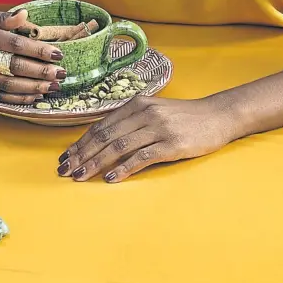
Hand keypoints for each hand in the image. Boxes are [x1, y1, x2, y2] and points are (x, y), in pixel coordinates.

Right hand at [0, 8, 94, 102]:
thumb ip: (4, 18)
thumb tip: (25, 15)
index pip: (13, 43)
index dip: (36, 49)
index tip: (57, 53)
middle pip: (12, 66)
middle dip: (39, 71)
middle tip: (60, 73)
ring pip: (6, 84)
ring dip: (32, 87)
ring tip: (52, 85)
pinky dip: (18, 98)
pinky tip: (35, 95)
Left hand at [57, 95, 231, 182]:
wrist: (217, 116)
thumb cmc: (183, 117)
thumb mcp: (153, 112)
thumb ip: (130, 122)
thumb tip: (100, 141)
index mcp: (136, 104)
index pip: (101, 126)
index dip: (80, 143)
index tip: (65, 157)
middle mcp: (145, 113)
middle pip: (105, 136)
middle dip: (82, 154)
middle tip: (66, 170)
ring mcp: (158, 128)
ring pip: (119, 147)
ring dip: (97, 163)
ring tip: (82, 176)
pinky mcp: (171, 144)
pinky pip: (142, 157)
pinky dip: (124, 169)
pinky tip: (111, 178)